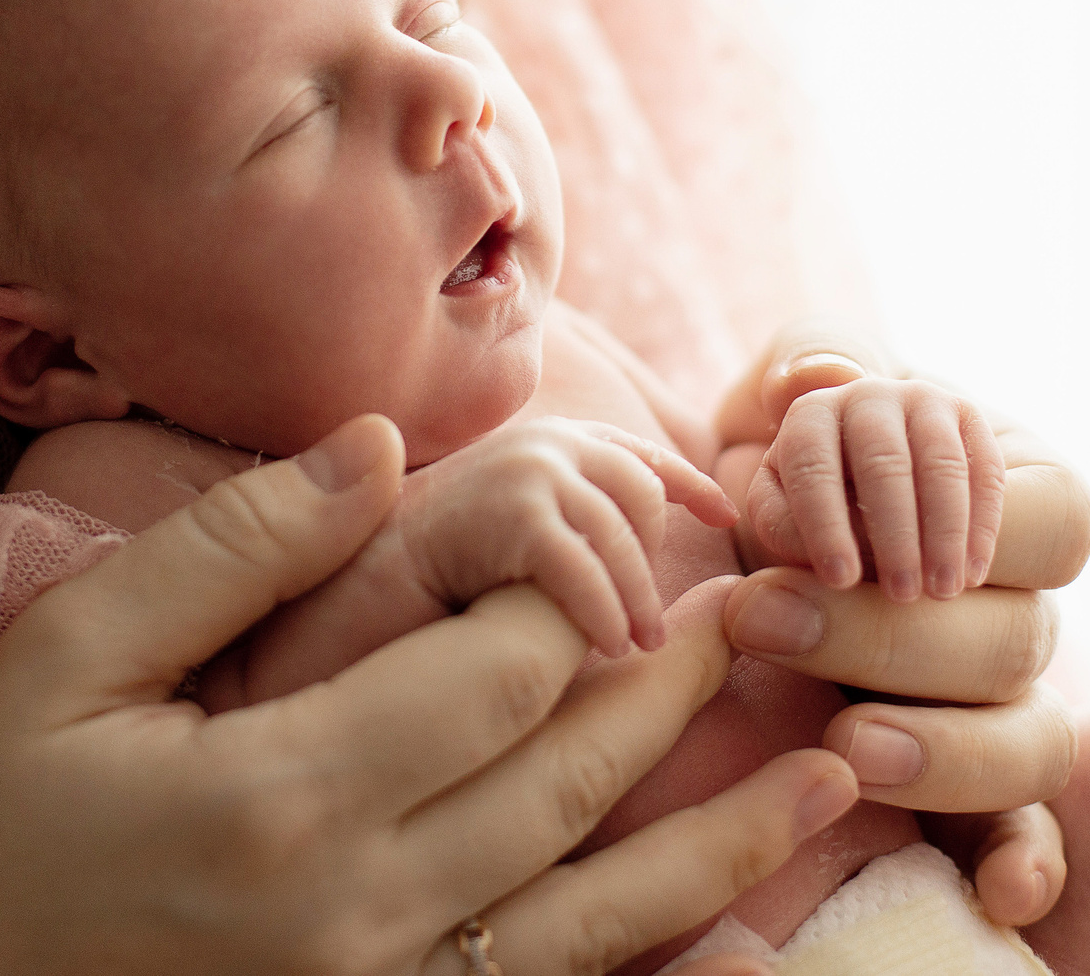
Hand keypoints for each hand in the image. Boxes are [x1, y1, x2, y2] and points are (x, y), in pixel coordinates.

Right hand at [0, 414, 863, 975]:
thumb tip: (376, 448)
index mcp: (282, 797)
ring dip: (728, 838)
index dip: (576, 592)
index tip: (620, 538)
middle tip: (760, 611)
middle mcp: (358, 914)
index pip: (498, 673)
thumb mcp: (60, 666)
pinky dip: (661, 963)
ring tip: (842, 770)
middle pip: (570, 778)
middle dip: (674, 685)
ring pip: (600, 912)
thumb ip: (227, 552)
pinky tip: (744, 932)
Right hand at [400, 417, 736, 655]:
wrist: (360, 578)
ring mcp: (528, 468)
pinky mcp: (511, 508)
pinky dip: (601, 610)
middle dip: (653, 562)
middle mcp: (546, 440)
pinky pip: (581, 565)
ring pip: (618, 533)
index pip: (642, 456)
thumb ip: (577, 528)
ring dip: (635, 599)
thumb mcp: (524, 533)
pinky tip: (606, 648)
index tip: (729, 518)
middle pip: (642, 493)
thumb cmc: (443, 572)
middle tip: (655, 632)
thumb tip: (646, 563)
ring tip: (638, 649)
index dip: (692, 486)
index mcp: (552, 440)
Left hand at [716, 322, 1089, 925]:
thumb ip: (815, 364)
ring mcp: (1000, 698)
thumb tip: (827, 378)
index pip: (1055, 518)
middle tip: (767, 620)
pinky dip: (1023, 862)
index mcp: (1011, 493)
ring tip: (844, 742)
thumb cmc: (782, 456)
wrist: (731, 550)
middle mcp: (1020, 602)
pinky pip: (1030, 833)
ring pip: (1029, 736)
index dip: (958, 531)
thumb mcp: (788, 394)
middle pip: (1016, 636)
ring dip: (940, 745)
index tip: (849, 548)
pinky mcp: (964, 780)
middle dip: (887, 634)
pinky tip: (1000, 892)